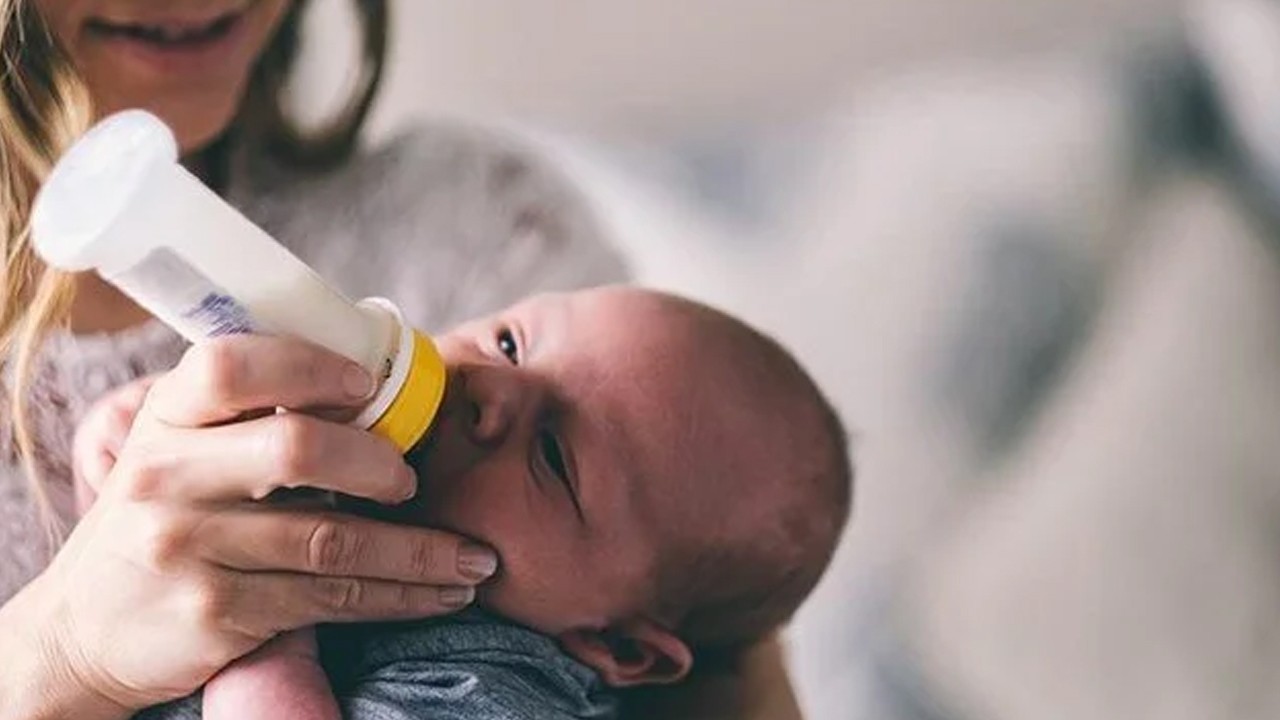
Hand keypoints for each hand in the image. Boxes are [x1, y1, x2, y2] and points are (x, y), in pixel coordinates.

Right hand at [4, 335, 495, 715]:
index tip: (367, 385)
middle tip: (412, 480)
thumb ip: (245, 416)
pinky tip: (442, 591)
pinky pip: (332, 598)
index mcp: (166, 417)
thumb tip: (367, 382)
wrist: (85, 628)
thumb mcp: (177, 451)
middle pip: (297, 448)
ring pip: (333, 539)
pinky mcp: (217, 612)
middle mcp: (167, 477)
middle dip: (379, 463)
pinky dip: (401, 596)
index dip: (311, 367)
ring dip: (421, 550)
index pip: (233, 365)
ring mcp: (190, 548)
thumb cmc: (161, 518)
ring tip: (474, 556)